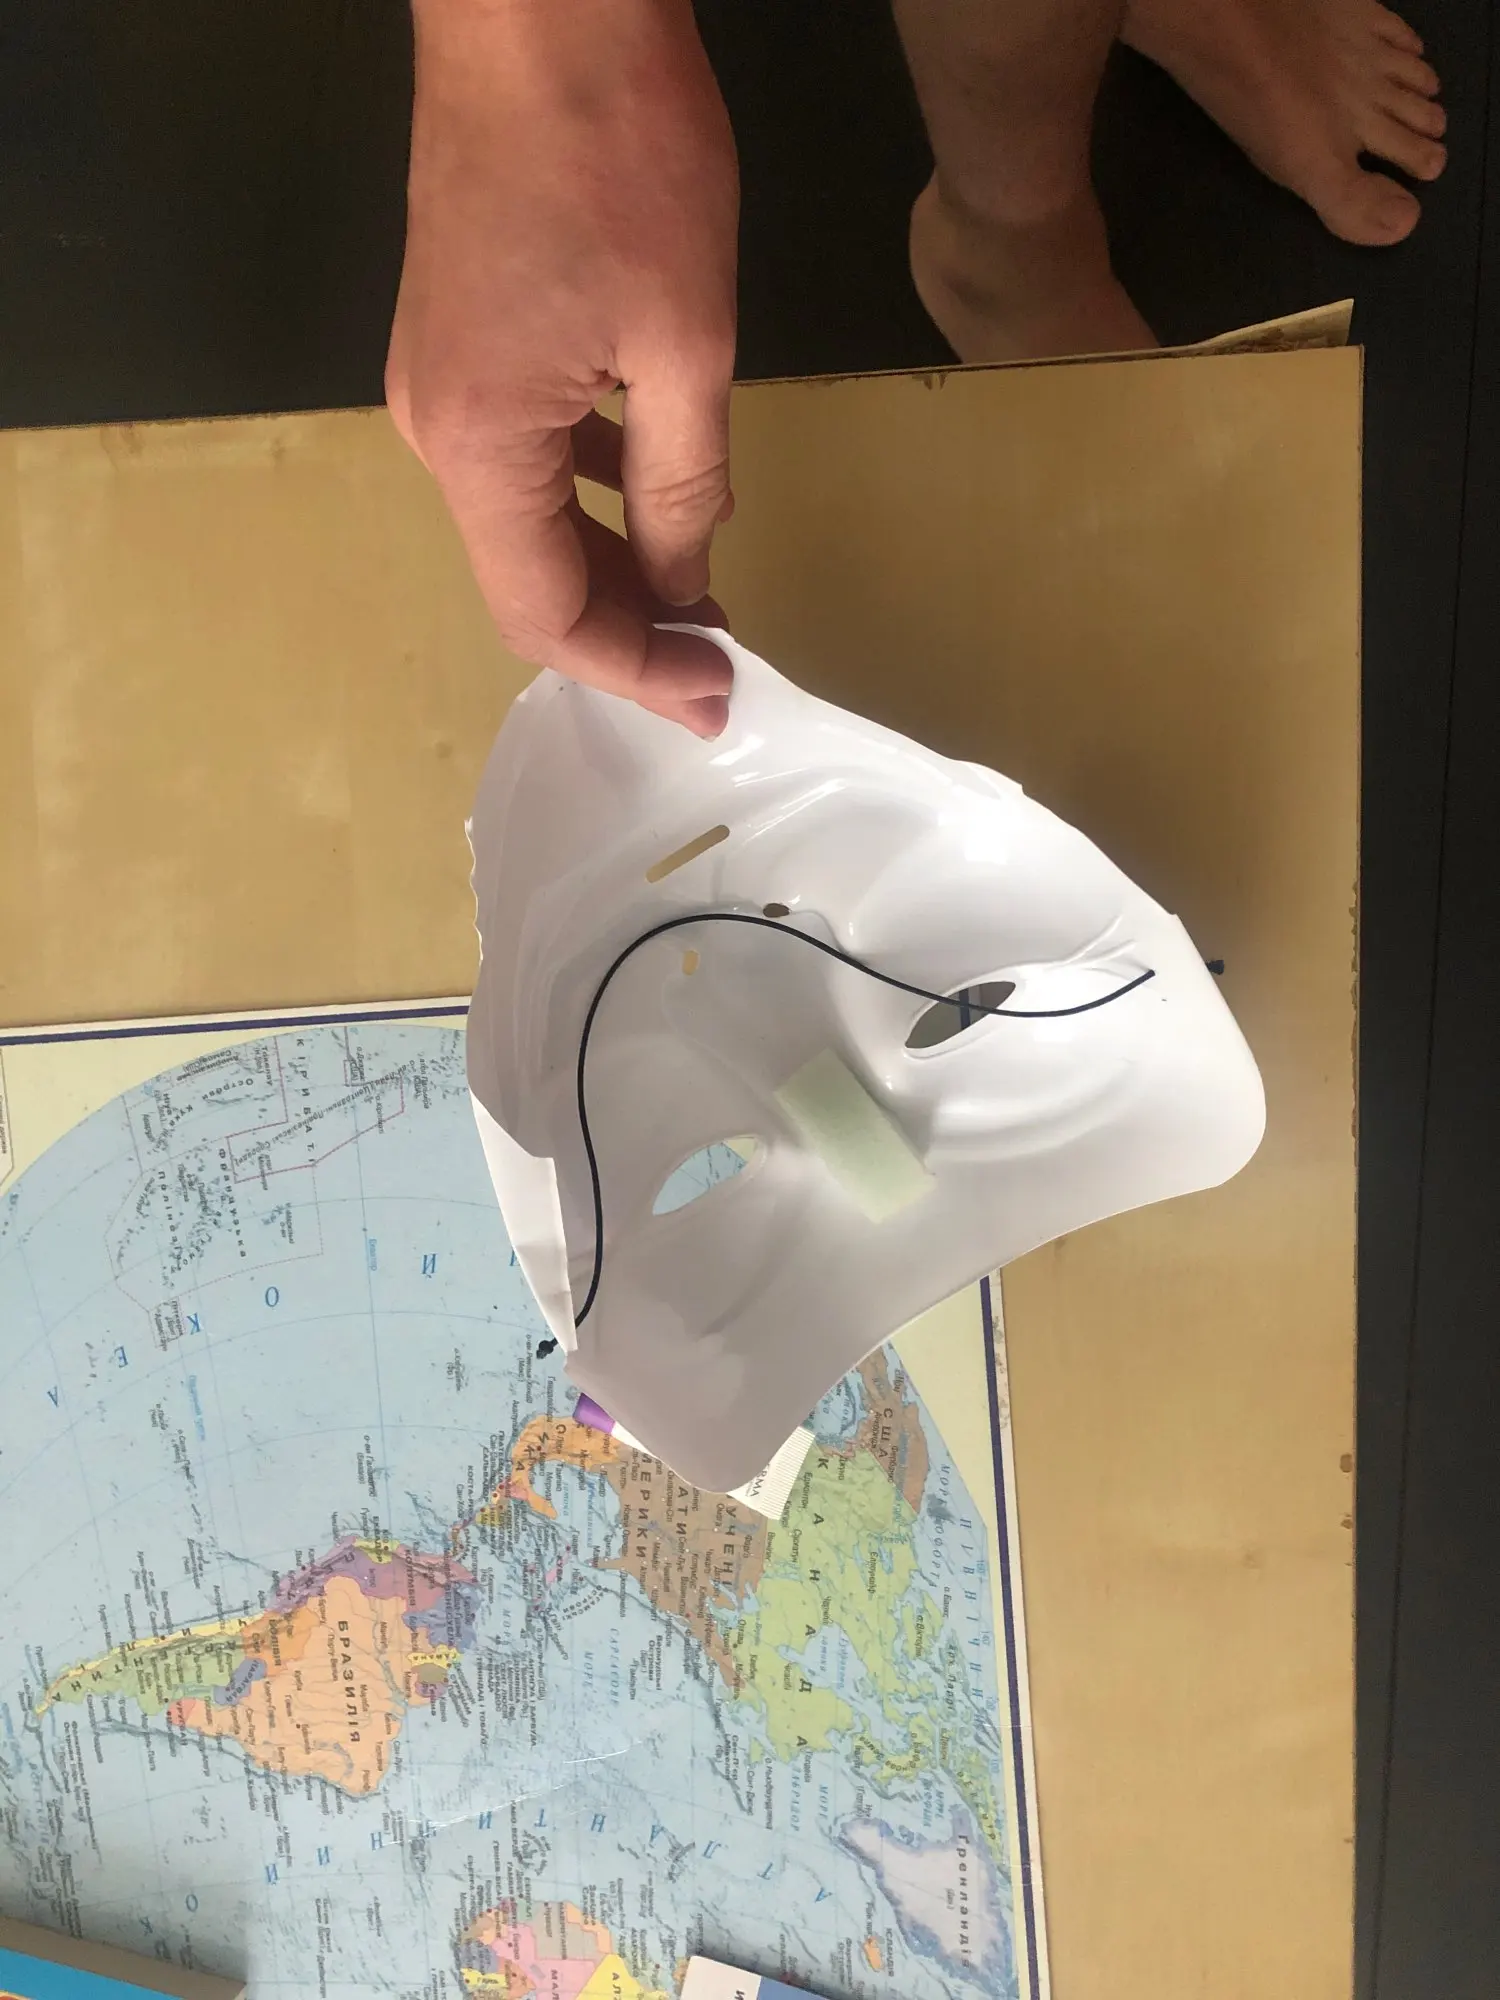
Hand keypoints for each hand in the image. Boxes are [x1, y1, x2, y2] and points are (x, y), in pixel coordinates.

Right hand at [387, 0, 739, 735]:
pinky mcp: (462, 343)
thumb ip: (684, 484)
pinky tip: (655, 498)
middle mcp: (439, 431)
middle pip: (530, 579)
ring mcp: (440, 383)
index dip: (633, 671)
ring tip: (702, 600)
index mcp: (481, 445)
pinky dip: (590, 497)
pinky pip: (525, 459)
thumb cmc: (619, 157)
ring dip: (614, 567)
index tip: (716, 698)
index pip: (547, 613)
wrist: (535, 4)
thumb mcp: (684, 341)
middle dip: (628, 631)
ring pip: (529, 523)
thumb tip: (687, 584)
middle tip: (719, 664)